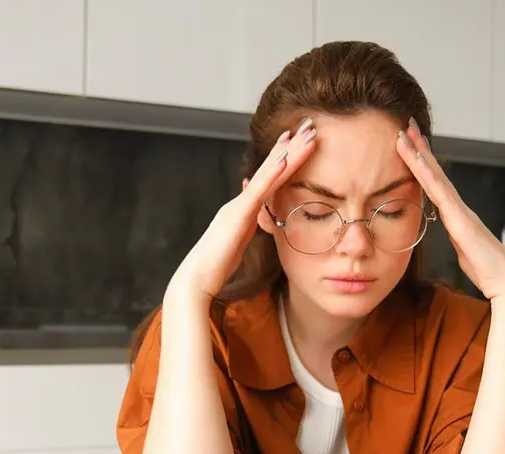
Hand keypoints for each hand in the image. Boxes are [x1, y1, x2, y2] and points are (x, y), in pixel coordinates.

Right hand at [169, 118, 317, 299]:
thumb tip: (257, 227)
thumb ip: (246, 231)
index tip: (296, 140)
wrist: (196, 277)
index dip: (282, 158)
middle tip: (308, 125)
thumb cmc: (215, 266)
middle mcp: (240, 202)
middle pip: (269, 170)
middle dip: (289, 147)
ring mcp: (239, 206)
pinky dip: (272, 175)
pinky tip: (285, 160)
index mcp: (242, 210)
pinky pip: (259, 192)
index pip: (267, 180)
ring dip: (287, 153)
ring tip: (303, 134)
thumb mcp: (236, 244)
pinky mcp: (238, 215)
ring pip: (267, 175)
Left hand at [396, 119, 504, 305]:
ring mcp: (460, 210)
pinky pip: (439, 191)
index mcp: (457, 216)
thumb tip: (455, 237)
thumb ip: (458, 242)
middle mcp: (459, 208)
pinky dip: (426, 173)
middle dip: (420, 148)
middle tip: (406, 124)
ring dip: (420, 154)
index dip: (422, 164)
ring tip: (406, 132)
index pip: (435, 184)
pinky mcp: (460, 219)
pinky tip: (415, 159)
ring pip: (435, 176)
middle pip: (435, 172)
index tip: (409, 145)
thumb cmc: (488, 272)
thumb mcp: (465, 254)